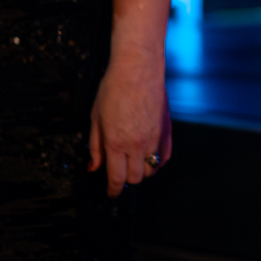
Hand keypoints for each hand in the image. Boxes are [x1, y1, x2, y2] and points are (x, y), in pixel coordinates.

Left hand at [87, 53, 171, 197]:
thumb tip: (94, 166)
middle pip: (136, 178)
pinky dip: (158, 161)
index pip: (117, 178)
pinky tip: (150, 155)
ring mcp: (155, 138)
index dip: (113, 190)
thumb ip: (95, 146)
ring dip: (143, 170)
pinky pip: (165, 156)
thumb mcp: (95, 117)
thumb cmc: (115, 87)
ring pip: (152, 169)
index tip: (112, 192)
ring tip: (135, 162)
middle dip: (127, 179)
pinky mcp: (167, 130)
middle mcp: (137, 144)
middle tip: (121, 172)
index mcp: (116, 143)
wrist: (138, 68)